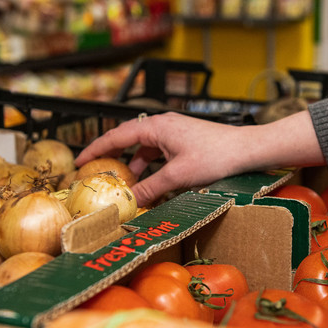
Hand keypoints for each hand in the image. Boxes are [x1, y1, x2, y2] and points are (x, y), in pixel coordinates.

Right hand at [75, 110, 324, 205]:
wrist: (248, 149)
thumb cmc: (216, 156)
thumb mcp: (179, 176)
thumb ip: (152, 188)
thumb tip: (130, 201)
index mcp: (157, 127)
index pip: (117, 136)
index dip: (96, 149)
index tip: (79, 161)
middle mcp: (164, 126)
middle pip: (129, 141)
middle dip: (113, 159)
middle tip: (98, 175)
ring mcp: (175, 133)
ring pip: (146, 150)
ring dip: (135, 167)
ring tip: (126, 186)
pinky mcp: (186, 142)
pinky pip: (161, 154)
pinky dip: (153, 168)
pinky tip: (153, 185)